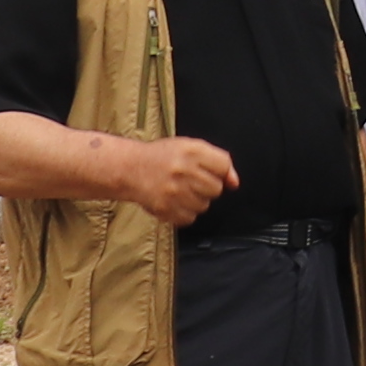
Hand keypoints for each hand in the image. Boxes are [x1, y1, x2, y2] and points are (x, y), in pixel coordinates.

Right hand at [110, 135, 237, 230]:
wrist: (130, 168)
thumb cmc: (163, 157)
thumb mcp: (191, 147)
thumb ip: (218, 161)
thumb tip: (234, 183)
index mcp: (192, 151)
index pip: (223, 165)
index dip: (219, 171)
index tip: (209, 171)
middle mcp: (183, 170)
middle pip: (216, 188)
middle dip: (207, 186)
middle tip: (191, 181)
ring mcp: (174, 191)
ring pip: (204, 205)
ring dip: (196, 200)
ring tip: (180, 190)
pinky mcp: (165, 208)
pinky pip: (190, 218)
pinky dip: (184, 213)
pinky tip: (174, 201)